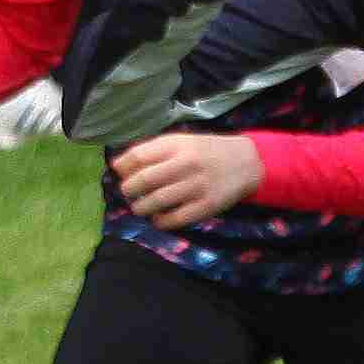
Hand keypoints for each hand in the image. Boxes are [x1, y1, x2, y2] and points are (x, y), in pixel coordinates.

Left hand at [106, 129, 263, 226]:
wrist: (246, 162)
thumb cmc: (205, 152)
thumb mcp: (181, 142)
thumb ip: (151, 151)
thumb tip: (118, 166)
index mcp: (177, 145)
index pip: (139, 155)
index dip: (123, 167)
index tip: (122, 174)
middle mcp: (186, 164)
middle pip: (144, 180)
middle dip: (129, 190)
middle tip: (129, 193)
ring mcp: (197, 186)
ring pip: (157, 201)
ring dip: (141, 207)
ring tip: (141, 207)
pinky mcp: (206, 206)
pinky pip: (174, 219)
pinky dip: (160, 221)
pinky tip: (158, 218)